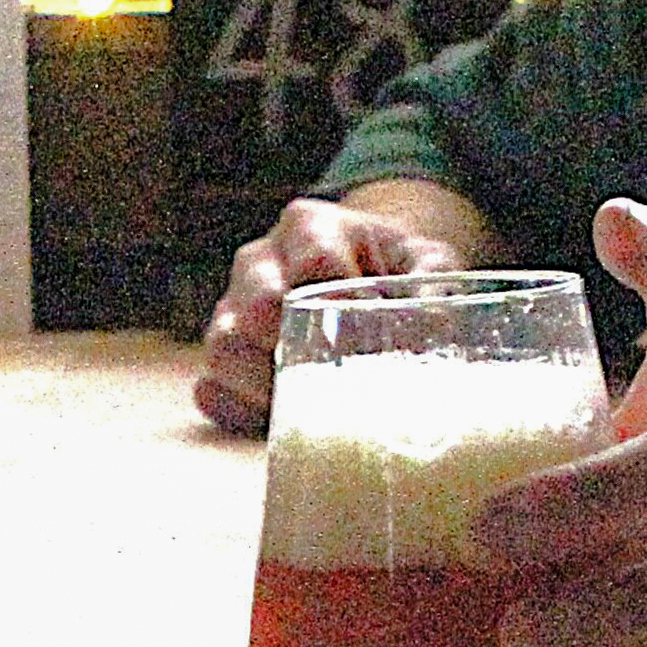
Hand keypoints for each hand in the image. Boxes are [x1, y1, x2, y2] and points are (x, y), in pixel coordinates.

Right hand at [194, 193, 471, 431]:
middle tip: (337, 376)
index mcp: (310, 227)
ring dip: (262, 386)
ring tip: (308, 405)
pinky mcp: (222, 357)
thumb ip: (435, 280)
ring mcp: (232, 309)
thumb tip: (433, 322)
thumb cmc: (396, 267)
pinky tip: (276, 419)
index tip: (369, 334)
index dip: (340, 303)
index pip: (313, 261)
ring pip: (223, 349)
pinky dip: (239, 412)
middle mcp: (260, 262)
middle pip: (256, 307)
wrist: (366, 275)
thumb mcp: (426, 259)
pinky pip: (211, 390)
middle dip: (295, 348)